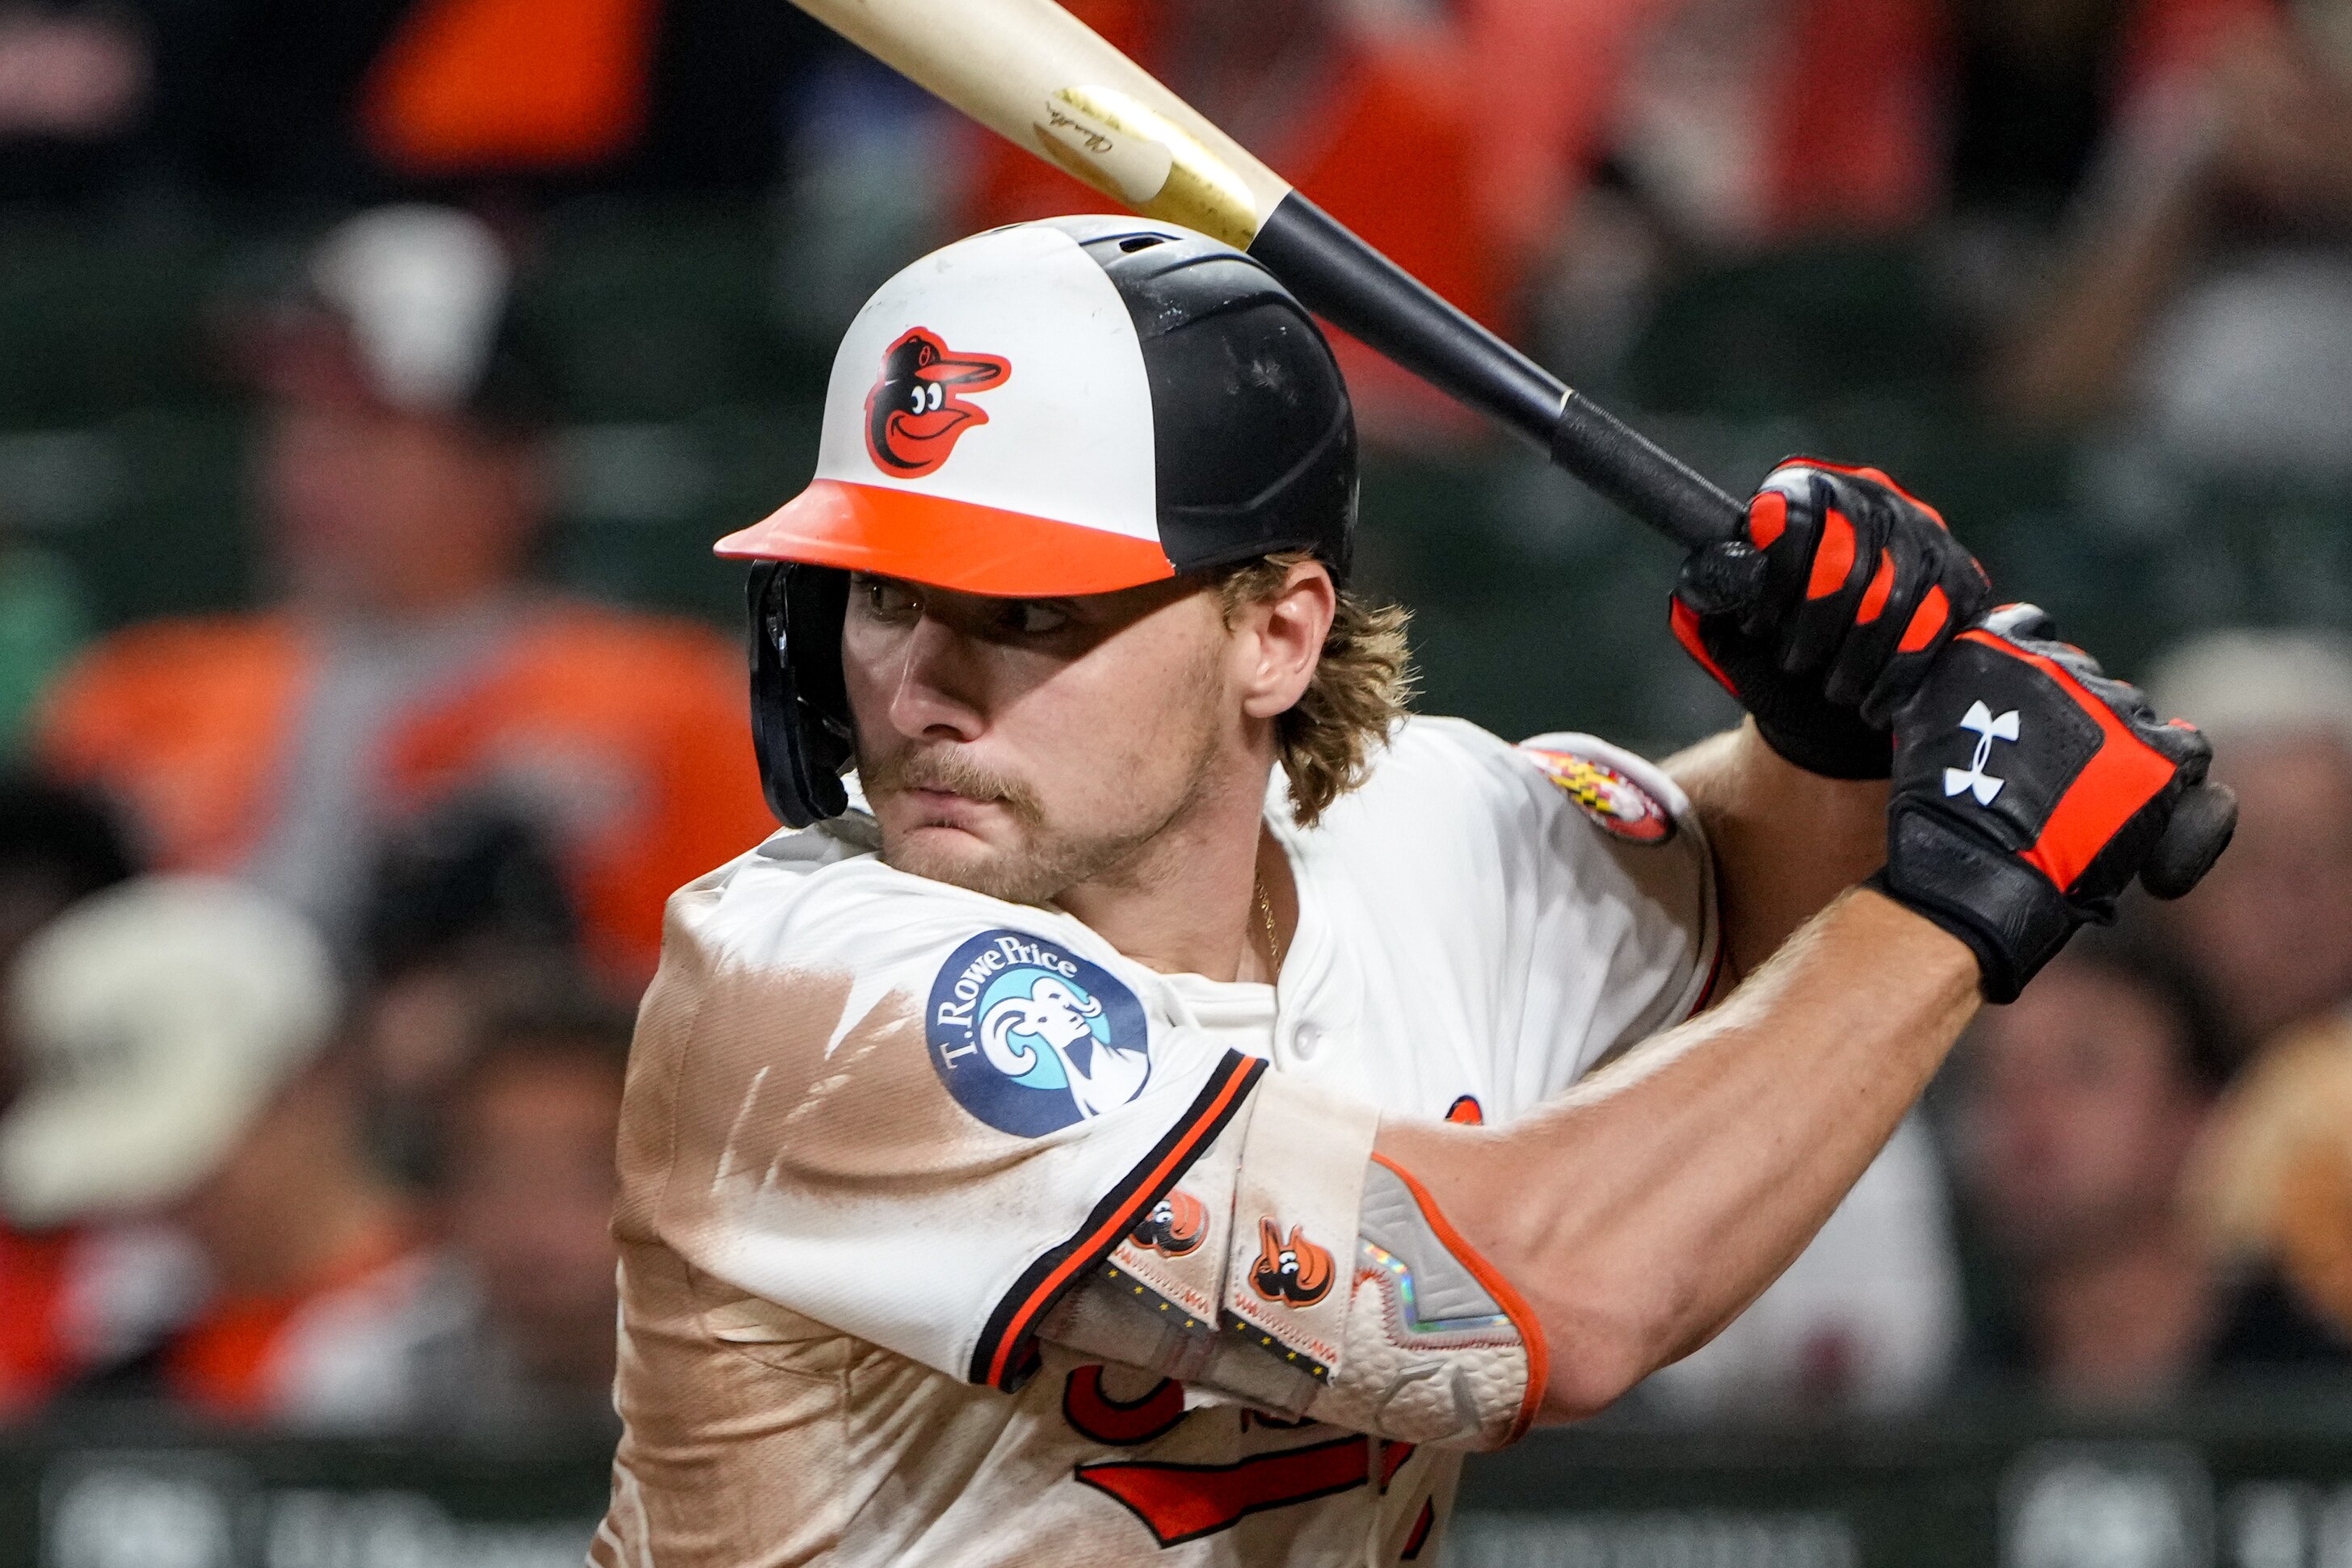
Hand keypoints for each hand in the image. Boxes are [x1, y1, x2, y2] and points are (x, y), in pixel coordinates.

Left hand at [1672, 461, 1990, 778]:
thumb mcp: (1722, 621)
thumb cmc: (1768, 648)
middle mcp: (1872, 497)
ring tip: (1832, 688)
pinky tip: (1871, 701)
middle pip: (1847, 561)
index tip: (1757, 626)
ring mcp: (1926, 535)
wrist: (1824, 699)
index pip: (1791, 516)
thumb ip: (1710, 590)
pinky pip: (1937, 627)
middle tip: (1795, 664)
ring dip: (1855, 658)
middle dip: (1815, 627)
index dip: (1773, 579)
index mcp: (1806, 491)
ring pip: (1893, 600)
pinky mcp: (1963, 580)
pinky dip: (1897, 675)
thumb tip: (1724, 573)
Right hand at [1869, 604, 2234, 1001]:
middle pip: (2088, 680)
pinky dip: (2175, 775)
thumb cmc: (1934, 809)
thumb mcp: (1917, 723)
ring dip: (2122, 747)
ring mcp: (2109, 706)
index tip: (2027, 714)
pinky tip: (2150, 805)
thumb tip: (1968, 679)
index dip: (2035, 675)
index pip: (2031, 632)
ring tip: (2092, 803)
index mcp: (1991, 647)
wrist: (1970, 863)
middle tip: (2055, 776)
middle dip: (2079, 719)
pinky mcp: (2153, 753)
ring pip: (2135, 713)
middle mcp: (2056, 664)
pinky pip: (2188, 751)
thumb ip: (1952, 690)